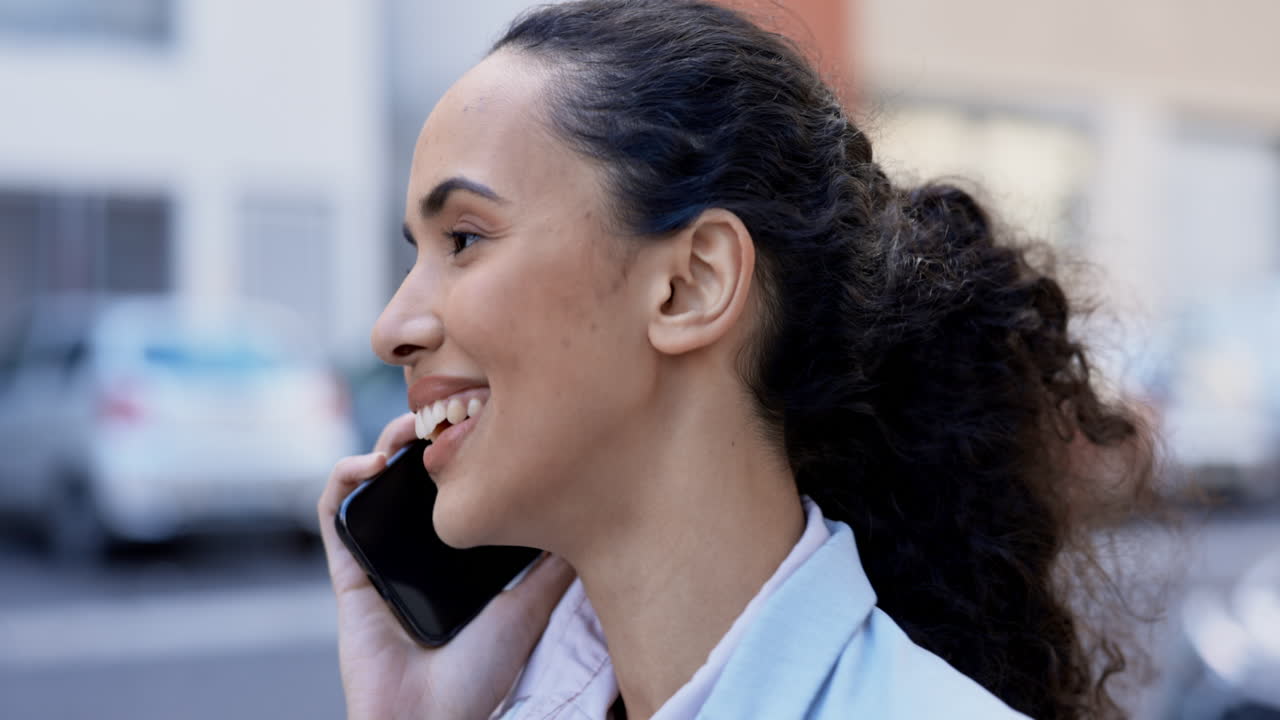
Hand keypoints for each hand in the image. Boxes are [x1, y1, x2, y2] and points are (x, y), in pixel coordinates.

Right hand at [317, 412, 575, 719]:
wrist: (429, 719)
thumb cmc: (479, 675)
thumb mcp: (527, 608)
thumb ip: (551, 567)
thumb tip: (586, 518)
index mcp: (457, 556)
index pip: (456, 490)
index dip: (464, 452)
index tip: (484, 420)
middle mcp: (418, 551)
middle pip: (415, 478)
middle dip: (426, 435)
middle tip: (446, 411)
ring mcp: (382, 557)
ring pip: (373, 484)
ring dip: (384, 443)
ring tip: (408, 427)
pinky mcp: (348, 571)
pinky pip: (333, 515)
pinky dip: (342, 480)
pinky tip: (369, 462)